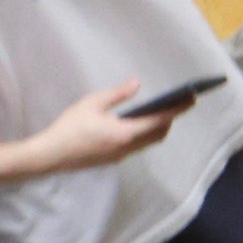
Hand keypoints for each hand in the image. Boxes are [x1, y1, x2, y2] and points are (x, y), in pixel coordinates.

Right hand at [39, 81, 183, 171]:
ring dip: (158, 128)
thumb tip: (137, 83)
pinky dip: (145, 135)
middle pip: (159, 134)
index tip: (191, 101)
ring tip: (160, 112)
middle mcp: (128, 147)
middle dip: (170, 120)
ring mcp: (121, 155)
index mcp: (126, 132)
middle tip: (177, 104)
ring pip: (149, 142)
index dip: (177, 110)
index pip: (159, 120)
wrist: (51, 155)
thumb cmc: (70, 127)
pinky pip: (137, 146)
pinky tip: (138, 124)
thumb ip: (117, 94)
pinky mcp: (113, 159)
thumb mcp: (91, 104)